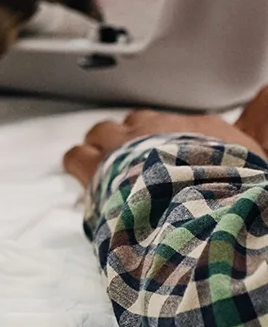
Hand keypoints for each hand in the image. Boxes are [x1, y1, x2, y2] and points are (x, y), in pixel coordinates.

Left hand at [61, 84, 267, 188]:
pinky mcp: (96, 166)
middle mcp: (158, 128)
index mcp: (198, 127)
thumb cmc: (229, 185)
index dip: (171, 139)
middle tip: (142, 166)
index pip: (178, 123)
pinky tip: (88, 181)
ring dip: (105, 148)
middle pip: (138, 123)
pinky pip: (76, 156)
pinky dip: (81, 165)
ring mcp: (123, 144)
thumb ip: (258, 124)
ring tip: (112, 169)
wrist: (198, 203)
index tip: (174, 153)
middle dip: (137, 141)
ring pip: (102, 132)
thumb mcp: (254, 154)